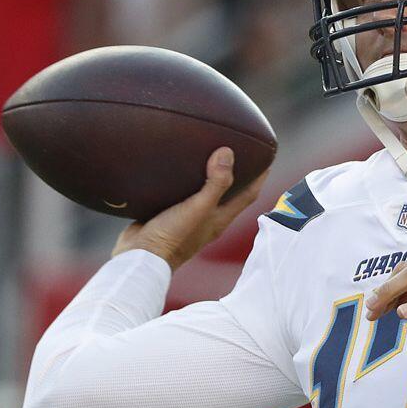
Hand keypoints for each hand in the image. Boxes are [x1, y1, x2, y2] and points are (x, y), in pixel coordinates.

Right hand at [112, 147, 268, 270]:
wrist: (139, 257)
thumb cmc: (173, 237)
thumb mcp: (198, 208)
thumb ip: (215, 183)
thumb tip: (227, 153)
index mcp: (220, 219)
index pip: (248, 195)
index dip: (260, 176)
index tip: (267, 156)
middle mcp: (207, 218)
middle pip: (229, 192)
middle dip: (237, 173)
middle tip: (240, 150)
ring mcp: (188, 217)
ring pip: (204, 192)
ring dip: (209, 175)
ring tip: (209, 152)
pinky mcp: (168, 214)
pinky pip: (180, 193)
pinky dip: (184, 179)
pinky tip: (176, 166)